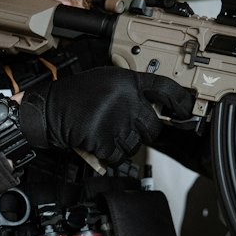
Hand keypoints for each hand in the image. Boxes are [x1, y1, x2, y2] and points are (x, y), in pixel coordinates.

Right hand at [17, 67, 194, 166]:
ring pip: (137, 145)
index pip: (165, 88)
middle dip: (145, 132)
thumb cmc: (76, 95)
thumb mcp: (107, 79)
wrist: (48, 110)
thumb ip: (131, 89)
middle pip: (154, 126)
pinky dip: (109, 155)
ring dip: (124, 144)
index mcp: (127, 81)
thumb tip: (156, 105)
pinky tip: (98, 142)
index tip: (186, 110)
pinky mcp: (105, 139)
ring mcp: (116, 121)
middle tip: (129, 128)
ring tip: (107, 132)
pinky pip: (118, 155)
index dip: (181, 100)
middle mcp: (125, 100)